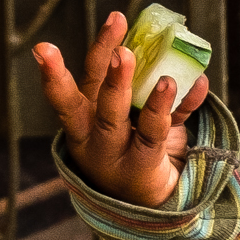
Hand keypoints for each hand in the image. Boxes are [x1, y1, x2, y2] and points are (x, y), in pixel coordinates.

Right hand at [33, 11, 208, 208]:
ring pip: (128, 124)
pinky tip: (197, 83)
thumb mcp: (124, 112)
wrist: (148, 199)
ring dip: (148, 100)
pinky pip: (160, 132)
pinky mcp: (144, 166)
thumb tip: (163, 41)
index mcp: (82, 120)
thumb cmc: (130, 144)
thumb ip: (136, 79)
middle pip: (100, 104)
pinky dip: (179, 105)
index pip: (66, 94)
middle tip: (122, 53)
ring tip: (164, 79)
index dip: (53, 74)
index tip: (42, 49)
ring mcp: (118, 155)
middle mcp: (94, 137)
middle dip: (110, 77)